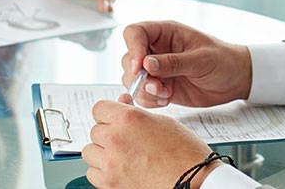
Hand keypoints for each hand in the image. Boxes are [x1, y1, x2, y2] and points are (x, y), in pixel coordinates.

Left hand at [83, 99, 216, 188]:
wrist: (194, 183)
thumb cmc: (184, 154)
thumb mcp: (162, 122)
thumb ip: (136, 113)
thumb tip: (121, 103)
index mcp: (128, 119)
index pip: (99, 108)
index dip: (109, 113)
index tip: (114, 119)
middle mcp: (115, 139)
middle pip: (96, 131)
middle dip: (109, 134)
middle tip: (128, 141)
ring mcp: (110, 163)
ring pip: (91, 152)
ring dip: (103, 153)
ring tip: (124, 156)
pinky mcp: (109, 183)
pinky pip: (93, 173)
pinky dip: (103, 172)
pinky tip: (121, 170)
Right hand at [119, 21, 251, 108]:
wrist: (235, 80)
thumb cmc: (223, 60)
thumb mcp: (201, 59)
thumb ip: (174, 62)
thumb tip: (146, 64)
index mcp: (166, 33)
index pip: (135, 33)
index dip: (133, 49)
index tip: (140, 68)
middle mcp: (157, 49)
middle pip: (129, 58)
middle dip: (138, 76)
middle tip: (157, 87)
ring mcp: (157, 69)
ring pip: (132, 79)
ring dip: (144, 90)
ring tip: (166, 94)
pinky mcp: (160, 87)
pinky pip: (143, 95)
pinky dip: (149, 100)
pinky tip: (167, 99)